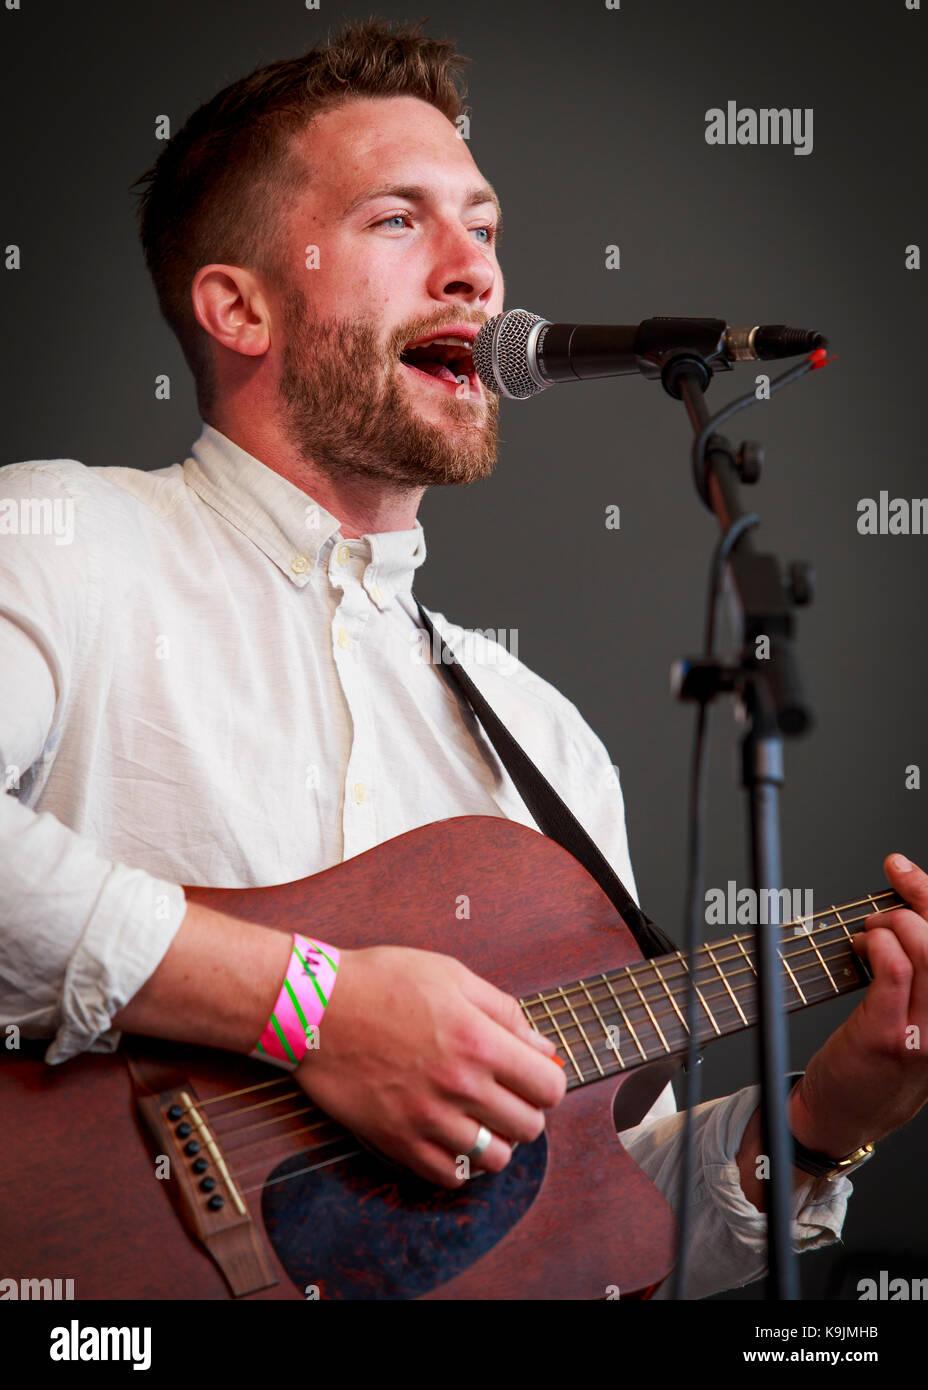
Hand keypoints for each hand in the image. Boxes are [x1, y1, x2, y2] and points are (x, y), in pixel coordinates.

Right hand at [294, 945, 566, 1186]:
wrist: (314, 1007)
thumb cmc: (381, 981)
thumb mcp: (451, 975)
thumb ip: (504, 1011)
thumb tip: (542, 1046)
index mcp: (480, 1041)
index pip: (549, 1087)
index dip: (547, 1082)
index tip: (533, 1075)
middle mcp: (460, 1085)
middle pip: (530, 1127)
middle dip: (526, 1110)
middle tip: (505, 1095)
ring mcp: (428, 1118)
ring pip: (495, 1158)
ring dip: (494, 1139)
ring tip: (477, 1118)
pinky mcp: (397, 1140)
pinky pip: (449, 1176)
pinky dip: (458, 1164)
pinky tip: (449, 1137)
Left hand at [789, 853, 927, 1157]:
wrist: (847, 1117)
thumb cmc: (880, 1062)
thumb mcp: (922, 1019)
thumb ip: (924, 975)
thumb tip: (909, 910)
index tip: (903, 869)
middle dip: (913, 898)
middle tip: (883, 900)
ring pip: (925, 946)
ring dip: (889, 922)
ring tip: (869, 932)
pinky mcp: (890, 1035)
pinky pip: (892, 968)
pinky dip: (875, 943)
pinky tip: (861, 947)